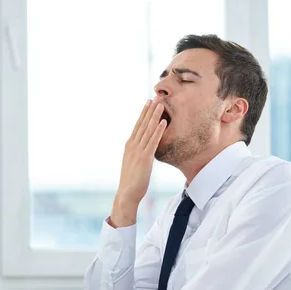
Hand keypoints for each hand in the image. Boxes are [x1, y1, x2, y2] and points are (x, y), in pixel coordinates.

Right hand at [111, 100, 166, 226]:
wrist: (127, 192)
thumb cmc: (132, 180)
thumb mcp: (133, 162)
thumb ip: (138, 153)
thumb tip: (144, 148)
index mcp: (129, 145)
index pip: (137, 125)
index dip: (143, 113)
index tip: (148, 102)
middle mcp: (132, 145)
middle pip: (142, 124)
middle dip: (149, 110)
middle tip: (155, 97)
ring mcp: (138, 150)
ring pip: (148, 130)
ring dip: (155, 116)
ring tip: (161, 105)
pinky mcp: (145, 158)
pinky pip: (153, 141)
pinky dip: (158, 131)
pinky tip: (163, 122)